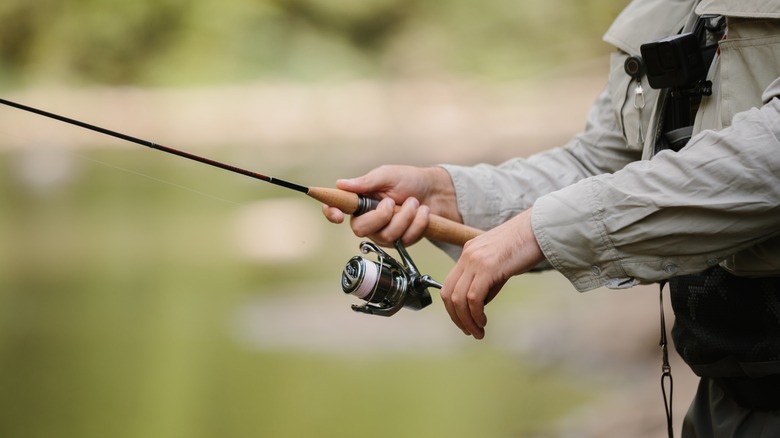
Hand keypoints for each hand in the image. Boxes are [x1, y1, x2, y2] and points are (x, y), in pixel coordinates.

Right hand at [322, 165, 460, 245]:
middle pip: (360, 229)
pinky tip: (422, 212)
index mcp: (359, 200)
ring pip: (386, 235)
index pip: (336, 209)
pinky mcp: (400, 241)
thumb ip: (366, 181)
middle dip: (381, 216)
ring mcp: (383, 232)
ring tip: (414, 202)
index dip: (331, 213)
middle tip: (392, 201)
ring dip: (405, 216)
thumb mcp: (387, 175)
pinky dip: (418, 223)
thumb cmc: (409, 180)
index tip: (339, 216)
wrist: (435, 192)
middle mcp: (368, 219)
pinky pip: (405, 239)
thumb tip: (341, 184)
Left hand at [440, 208, 544, 339]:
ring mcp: (475, 260)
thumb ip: (487, 281)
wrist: (541, 227)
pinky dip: (476, 314)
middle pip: (448, 293)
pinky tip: (483, 321)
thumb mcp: (500, 263)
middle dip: (457, 317)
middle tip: (469, 331)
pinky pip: (473, 297)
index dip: (453, 308)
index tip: (464, 321)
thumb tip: (479, 304)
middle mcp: (467, 255)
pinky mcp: (488, 267)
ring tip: (478, 331)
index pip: (449, 284)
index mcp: (468, 252)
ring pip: (458, 298)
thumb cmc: (526, 246)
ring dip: (466, 320)